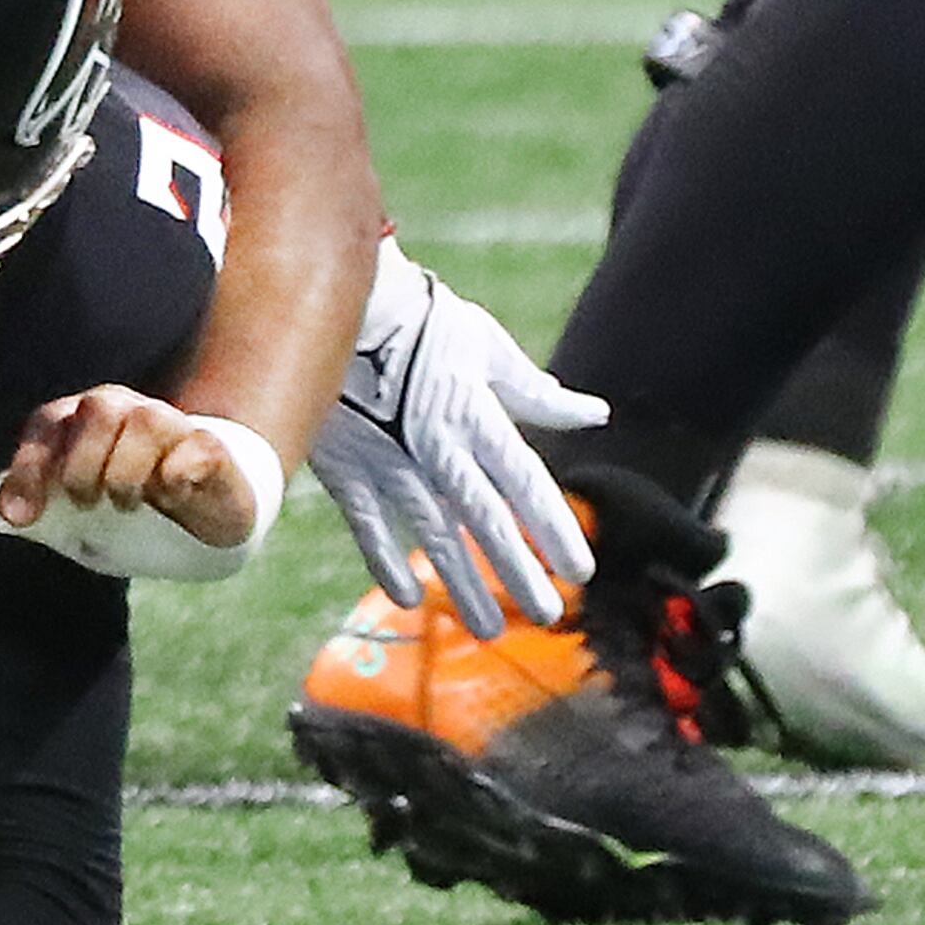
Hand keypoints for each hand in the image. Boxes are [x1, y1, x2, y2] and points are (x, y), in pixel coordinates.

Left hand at [0, 385, 269, 581]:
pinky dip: (175, 481)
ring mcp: (170, 423)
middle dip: (81, 468)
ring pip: (145, 422)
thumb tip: (3, 515)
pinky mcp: (209, 446)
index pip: (47, 425)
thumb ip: (42, 508)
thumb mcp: (80, 512)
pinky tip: (172, 497)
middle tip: (85, 503)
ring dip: (127, 474)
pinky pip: (192, 451)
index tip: (20, 518)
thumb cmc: (129, 505)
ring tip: (126, 504)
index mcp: (82, 419)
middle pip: (96, 411)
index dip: (28, 470)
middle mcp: (124, 409)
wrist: (203, 510)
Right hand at [308, 237, 602, 635]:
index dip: (555, 529)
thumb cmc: (419, 317)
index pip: (526, 484)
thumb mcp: (486, 345)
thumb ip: (535, 391)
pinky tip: (407, 598)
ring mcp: (387, 459)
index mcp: (476, 413)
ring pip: (432, 534)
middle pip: (486, 520)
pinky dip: (386, 561)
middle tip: (548, 614)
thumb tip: (592, 413)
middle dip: (519, 571)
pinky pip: (367, 524)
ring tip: (489, 627)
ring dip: (463, 584)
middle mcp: (437, 445)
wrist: (333, 298)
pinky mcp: (345, 464)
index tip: (582, 571)